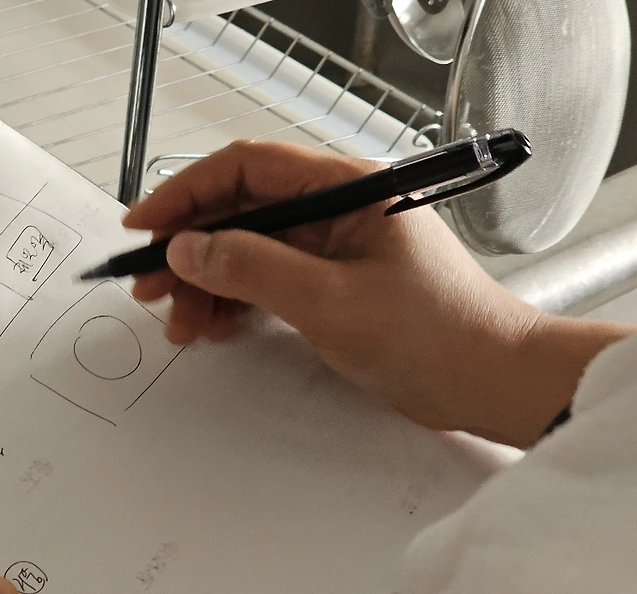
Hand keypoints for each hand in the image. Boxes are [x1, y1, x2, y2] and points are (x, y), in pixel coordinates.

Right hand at [124, 140, 635, 446]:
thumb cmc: (438, 334)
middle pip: (240, 211)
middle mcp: (337, 209)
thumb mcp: (330, 301)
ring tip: (179, 322)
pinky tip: (213, 327)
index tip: (144, 225)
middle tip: (148, 285)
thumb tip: (190, 246)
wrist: (492, 381)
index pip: (246, 169)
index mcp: (346, 189)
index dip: (186, 193)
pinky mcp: (335, 285)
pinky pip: (269, 282)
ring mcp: (335, 248)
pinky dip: (236, 303)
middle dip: (189, 248)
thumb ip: (253, 268)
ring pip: (249, 251)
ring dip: (208, 283)